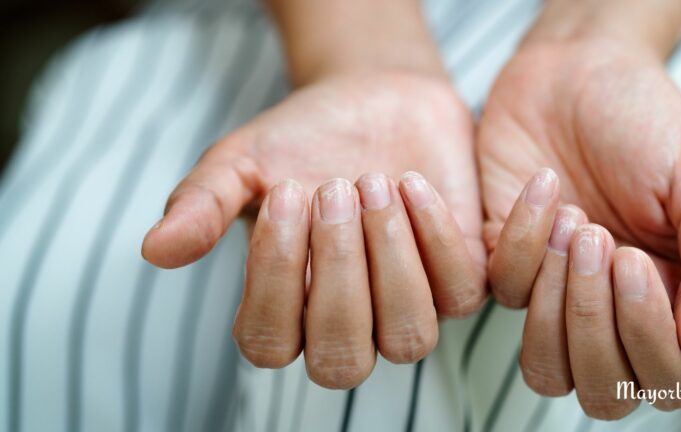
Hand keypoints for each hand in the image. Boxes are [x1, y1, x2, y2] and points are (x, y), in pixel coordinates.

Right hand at [141, 71, 486, 387]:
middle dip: (338, 272)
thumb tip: (155, 250)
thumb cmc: (302, 139)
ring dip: (390, 261)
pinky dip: (434, 236)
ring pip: (409, 339)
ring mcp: (407, 308)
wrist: (372, 100)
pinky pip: (460, 292)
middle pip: (342, 359)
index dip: (274, 277)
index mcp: (284, 311)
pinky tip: (410, 181)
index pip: (269, 344)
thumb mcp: (242, 162)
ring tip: (372, 182)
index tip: (285, 193)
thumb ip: (202, 205)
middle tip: (331, 187)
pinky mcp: (458, 279)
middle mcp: (347, 325)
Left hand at [478, 38, 680, 417]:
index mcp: (670, 301)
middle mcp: (609, 311)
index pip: (664, 377)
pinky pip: (502, 291)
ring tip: (575, 225)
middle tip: (602, 241)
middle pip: (600, 391)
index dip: (648, 338)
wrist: (576, 73)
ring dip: (557, 306)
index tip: (634, 260)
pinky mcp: (500, 264)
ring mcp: (552, 294)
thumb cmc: (645, 123)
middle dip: (596, 325)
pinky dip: (522, 240)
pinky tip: (545, 187)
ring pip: (544, 369)